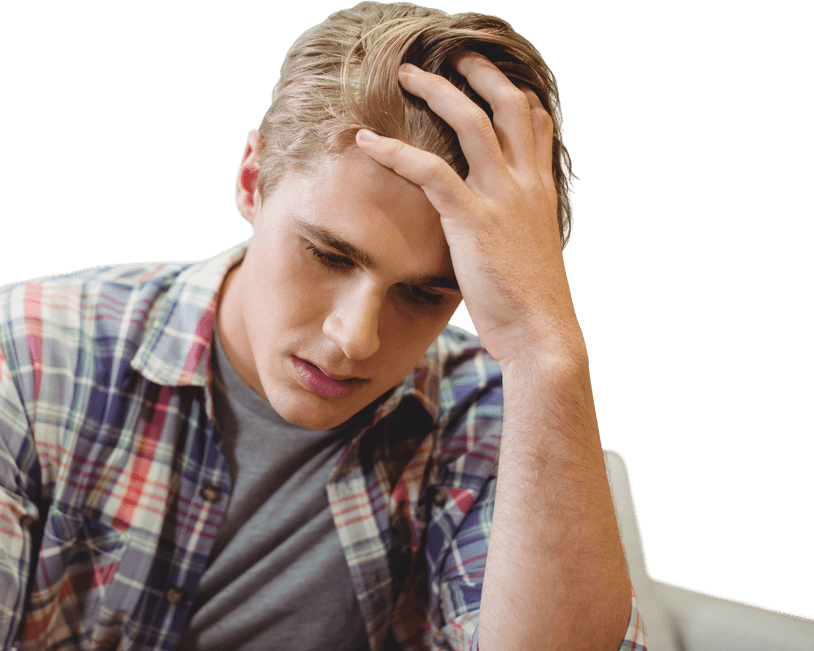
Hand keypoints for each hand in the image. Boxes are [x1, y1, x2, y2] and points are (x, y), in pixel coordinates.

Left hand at [355, 53, 580, 368]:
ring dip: (437, 92)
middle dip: (479, 74)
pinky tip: (368, 142)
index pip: (536, 123)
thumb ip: (513, 227)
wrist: (542, 334)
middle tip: (451, 55)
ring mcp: (503, 198)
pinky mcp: (473, 220)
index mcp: (540, 192)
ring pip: (471, 123)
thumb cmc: (529, 305)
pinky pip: (431, 172)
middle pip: (508, 106)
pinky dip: (396, 153)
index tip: (490, 76)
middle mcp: (526, 185)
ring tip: (407, 74)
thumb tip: (495, 228)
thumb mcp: (529, 254)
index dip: (514, 93)